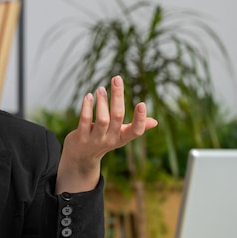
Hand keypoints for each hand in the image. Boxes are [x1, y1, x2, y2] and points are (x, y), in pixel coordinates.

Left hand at [55, 75, 157, 193]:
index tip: (142, 103)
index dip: (140, 119)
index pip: (135, 131)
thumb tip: (155, 122)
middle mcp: (110, 139)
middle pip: (117, 117)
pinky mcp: (81, 137)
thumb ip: (134, 128)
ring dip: (102, 102)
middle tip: (117, 79)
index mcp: (122, 138)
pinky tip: (89, 96)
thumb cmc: (103, 142)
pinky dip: (87, 107)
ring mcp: (95, 139)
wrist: (81, 158)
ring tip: (101, 88)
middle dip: (118, 97)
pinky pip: (85, 120)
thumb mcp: (120, 137)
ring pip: (102, 119)